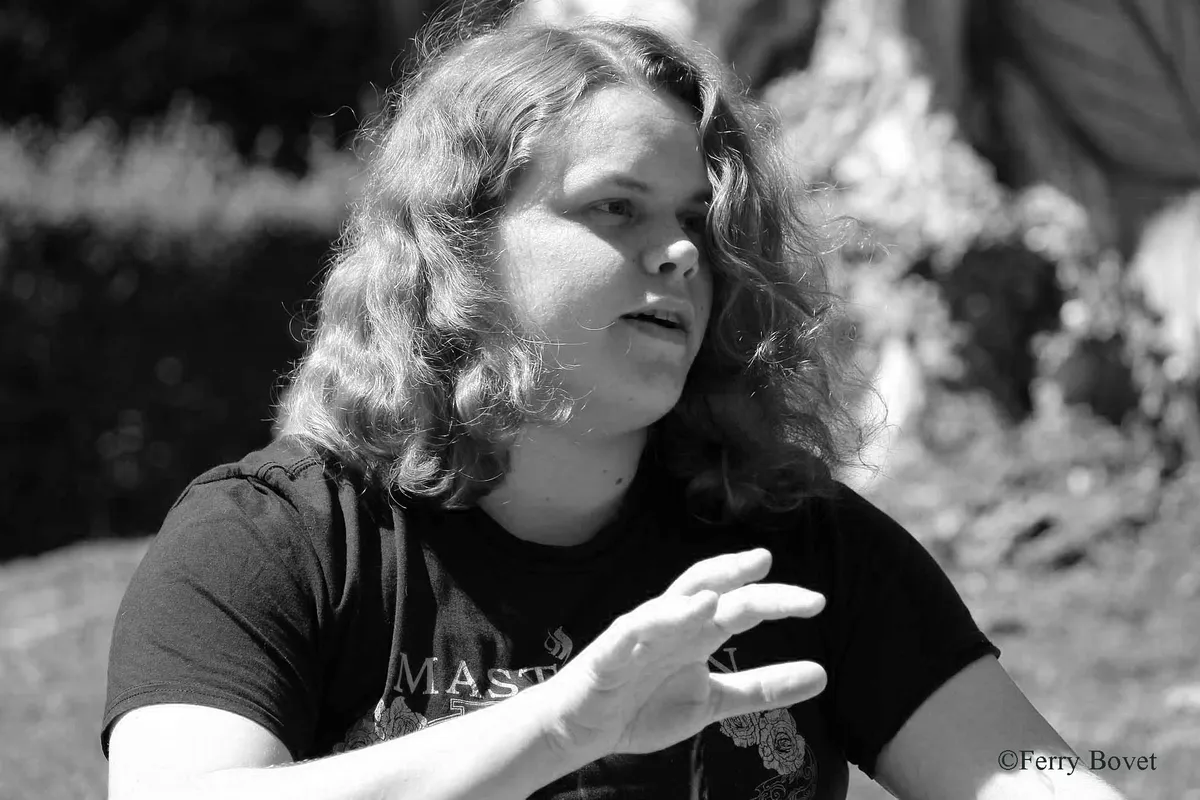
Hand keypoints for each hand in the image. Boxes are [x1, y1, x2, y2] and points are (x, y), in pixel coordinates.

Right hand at [541, 548, 826, 759]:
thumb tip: (823, 674)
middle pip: (707, 587)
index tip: (815, 601)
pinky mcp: (610, 654)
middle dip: (736, 574)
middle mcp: (671, 625)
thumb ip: (764, 687)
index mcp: (697, 633)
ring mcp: (640, 636)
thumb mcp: (715, 700)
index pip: (739, 605)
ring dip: (695, 594)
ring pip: (669, 604)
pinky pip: (633, 631)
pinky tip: (683, 614)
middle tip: (769, 564)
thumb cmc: (644, 705)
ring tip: (723, 591)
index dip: (774, 599)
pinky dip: (658, 619)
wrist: (584, 731)